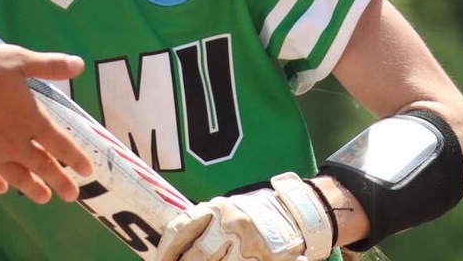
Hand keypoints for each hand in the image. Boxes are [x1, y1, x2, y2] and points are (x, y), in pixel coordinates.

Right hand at [0, 42, 94, 203]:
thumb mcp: (18, 59)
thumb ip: (48, 65)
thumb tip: (79, 65)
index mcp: (30, 119)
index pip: (59, 143)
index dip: (75, 157)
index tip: (88, 171)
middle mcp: (14, 143)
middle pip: (42, 166)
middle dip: (59, 181)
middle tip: (72, 196)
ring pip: (17, 176)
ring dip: (32, 188)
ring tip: (44, 198)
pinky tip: (0, 189)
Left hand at [158, 173, 334, 260]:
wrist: (296, 216)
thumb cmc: (253, 216)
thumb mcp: (225, 212)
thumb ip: (202, 226)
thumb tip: (170, 252)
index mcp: (218, 207)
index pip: (181, 229)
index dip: (166, 251)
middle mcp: (233, 224)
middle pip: (196, 255)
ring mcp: (250, 246)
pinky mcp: (265, 259)